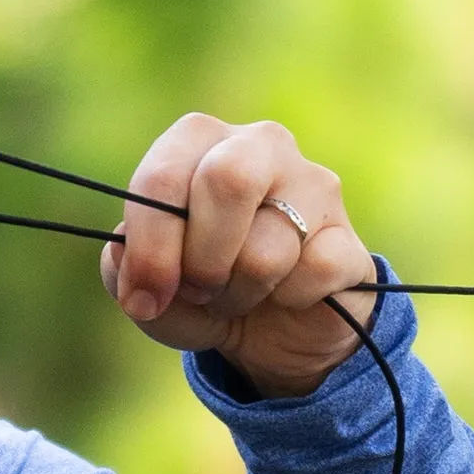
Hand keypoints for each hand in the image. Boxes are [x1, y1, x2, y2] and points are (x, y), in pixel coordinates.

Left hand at [100, 114, 377, 397]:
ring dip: (241, 293)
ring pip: (266, 248)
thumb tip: (124, 252)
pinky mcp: (349, 238)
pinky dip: (288, 301)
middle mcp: (263, 146)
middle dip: (202, 257)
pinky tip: (288, 297)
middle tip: (199, 289)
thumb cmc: (205, 292)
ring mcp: (315, 187)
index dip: (150, 244)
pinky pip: (312, 272)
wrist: (277, 331)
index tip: (146, 296)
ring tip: (241, 295)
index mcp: (203, 141)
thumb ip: (124, 269)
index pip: (165, 175)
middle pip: (227, 179)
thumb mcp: (151, 290)